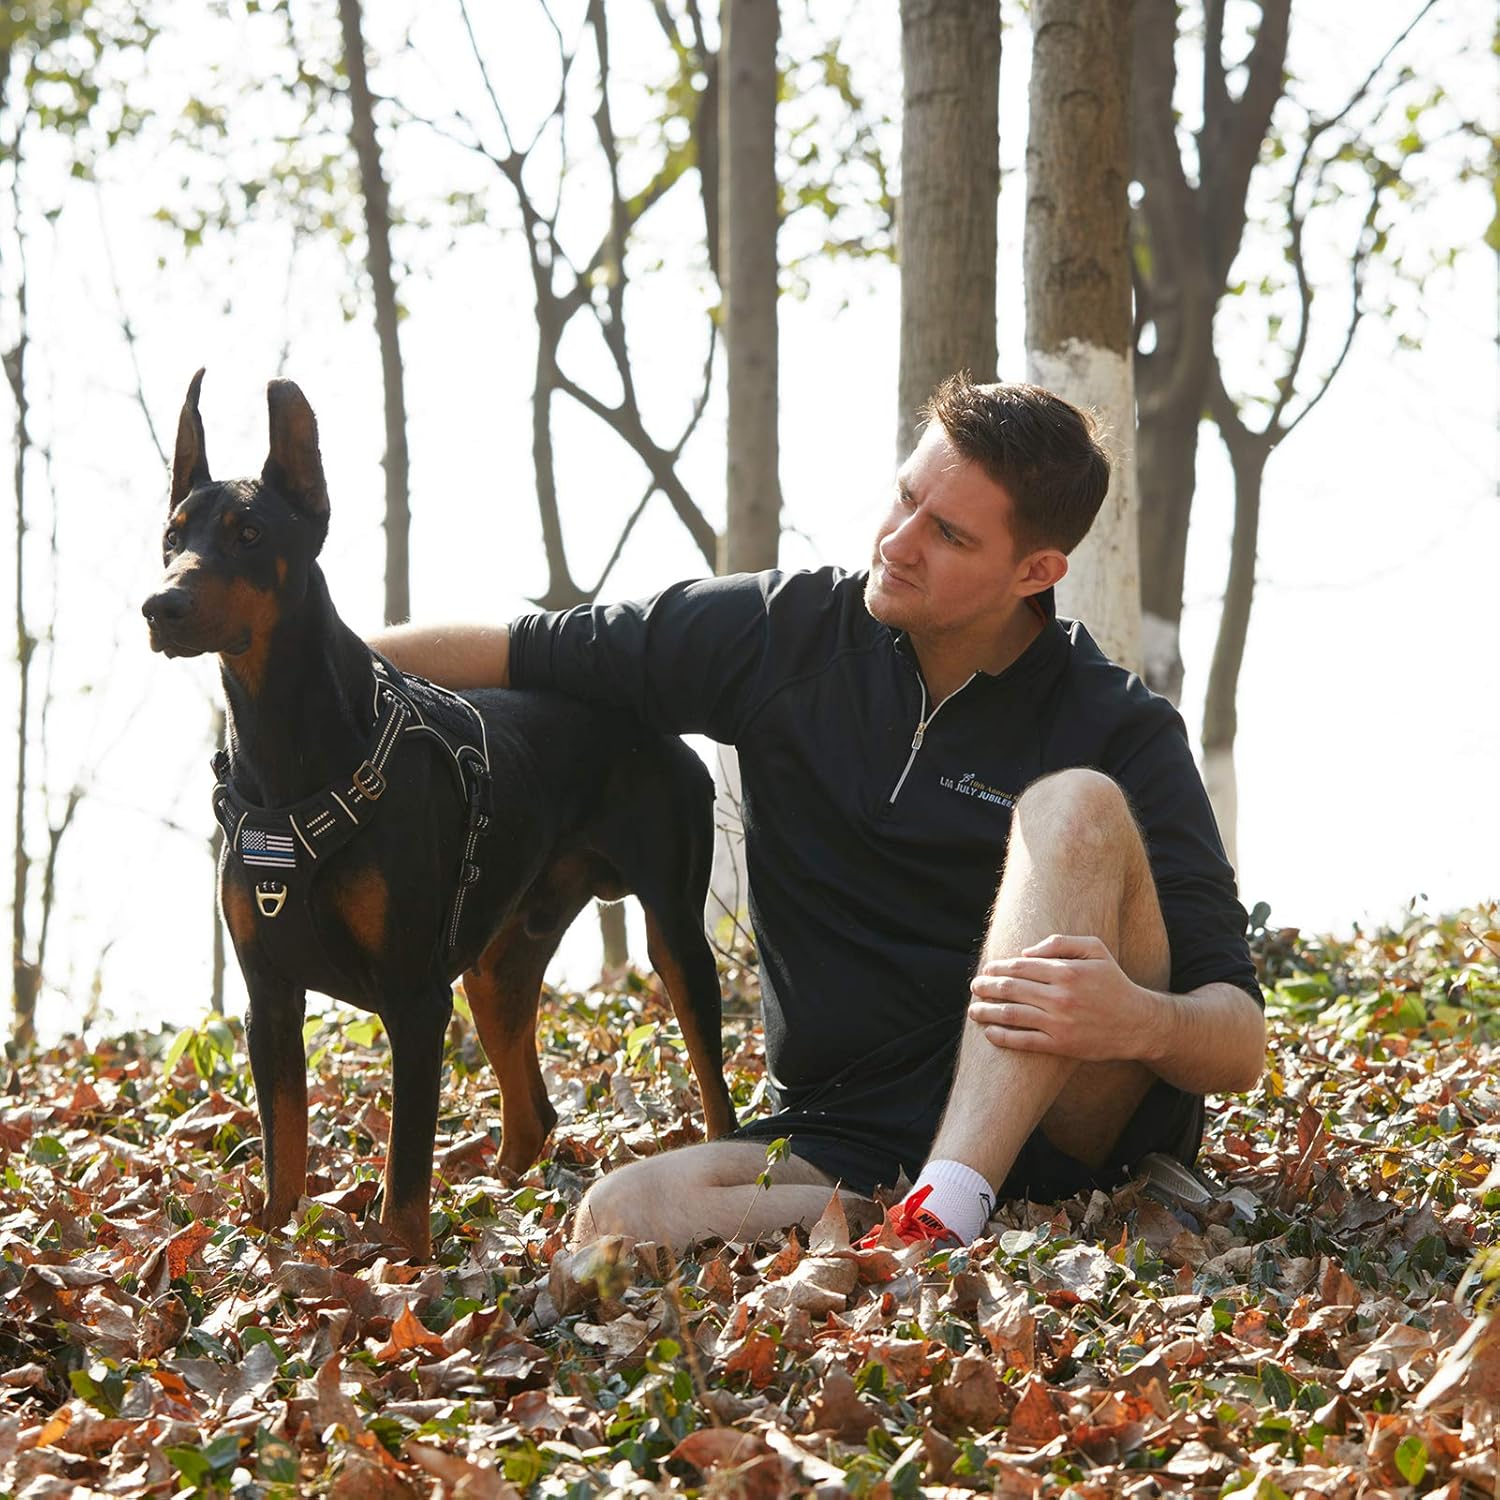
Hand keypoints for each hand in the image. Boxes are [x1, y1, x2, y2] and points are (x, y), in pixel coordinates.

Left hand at [967, 933, 1160, 1062]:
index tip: (987, 969)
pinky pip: (1024, 1041)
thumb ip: (1061, 943)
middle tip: (975, 987)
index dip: (998, 967)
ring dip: (987, 1012)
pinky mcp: (1061, 1044)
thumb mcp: (1095, 950)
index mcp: (1067, 970)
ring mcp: (1059, 1022)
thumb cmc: (1113, 983)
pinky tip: (989, 1033)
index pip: (1020, 966)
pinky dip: (1003, 1037)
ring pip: (1012, 1015)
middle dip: (987, 987)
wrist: (1137, 1023)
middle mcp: (1061, 996)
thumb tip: (1025, 953)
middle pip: (1011, 989)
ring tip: (973, 1010)